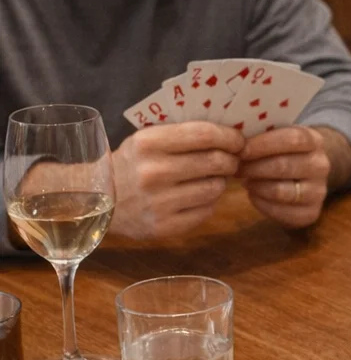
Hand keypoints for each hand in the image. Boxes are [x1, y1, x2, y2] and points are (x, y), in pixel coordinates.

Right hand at [111, 123, 243, 238]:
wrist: (100, 200)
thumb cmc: (134, 164)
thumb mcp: (148, 140)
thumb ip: (183, 134)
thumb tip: (231, 133)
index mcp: (149, 143)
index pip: (204, 135)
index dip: (230, 137)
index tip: (239, 140)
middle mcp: (153, 173)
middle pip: (215, 161)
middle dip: (232, 160)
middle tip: (232, 160)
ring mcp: (159, 202)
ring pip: (215, 187)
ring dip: (221, 182)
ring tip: (212, 178)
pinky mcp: (165, 226)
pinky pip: (207, 210)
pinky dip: (210, 202)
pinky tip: (199, 196)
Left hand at [237, 126, 331, 227]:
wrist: (305, 174)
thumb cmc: (281, 151)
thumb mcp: (278, 136)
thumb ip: (262, 134)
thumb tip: (235, 136)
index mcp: (315, 140)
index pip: (293, 139)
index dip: (264, 144)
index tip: (241, 149)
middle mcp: (321, 165)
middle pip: (284, 166)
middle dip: (254, 167)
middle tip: (236, 167)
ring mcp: (319, 191)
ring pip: (281, 191)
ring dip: (256, 186)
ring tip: (245, 180)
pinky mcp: (311, 212)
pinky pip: (281, 211)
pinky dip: (261, 203)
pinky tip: (254, 194)